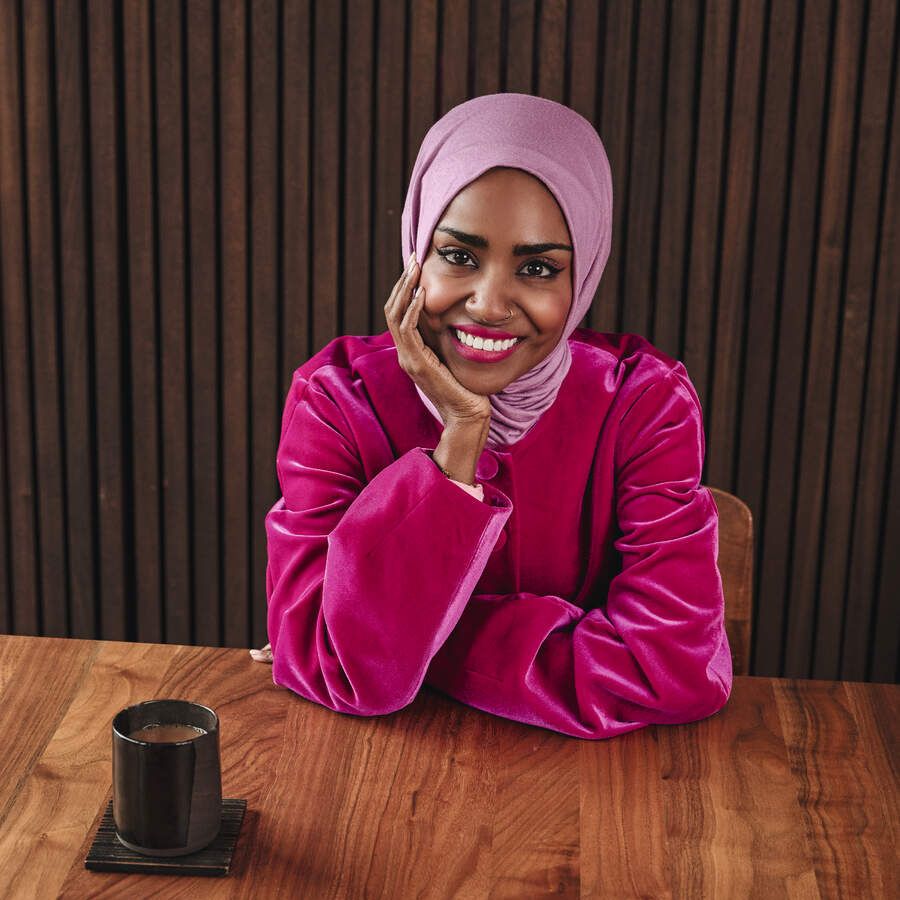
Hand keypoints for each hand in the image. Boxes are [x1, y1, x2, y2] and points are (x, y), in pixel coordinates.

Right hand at [385, 252, 490, 426]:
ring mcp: (408, 360)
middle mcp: (405, 355)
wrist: (467, 415)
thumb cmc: (467, 389)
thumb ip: (446, 341)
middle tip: (414, 259)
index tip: (416, 267)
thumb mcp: (453, 357)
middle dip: (402, 283)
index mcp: (412, 353)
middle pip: (392, 310)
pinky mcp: (417, 365)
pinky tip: (421, 294)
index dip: (405, 289)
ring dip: (405, 290)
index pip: (399, 314)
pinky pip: (407, 331)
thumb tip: (452, 317)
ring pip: (395, 317)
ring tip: (415, 269)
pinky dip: (412, 310)